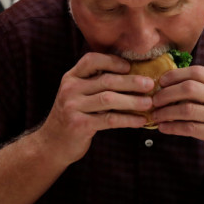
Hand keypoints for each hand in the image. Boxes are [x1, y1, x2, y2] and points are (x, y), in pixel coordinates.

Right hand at [36, 52, 155, 164]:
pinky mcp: (79, 125)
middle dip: (131, 82)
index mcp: (71, 77)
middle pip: (106, 81)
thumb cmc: (73, 116)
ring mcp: (73, 107)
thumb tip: (131, 75)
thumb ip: (95, 84)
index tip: (130, 66)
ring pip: (109, 99)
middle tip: (150, 84)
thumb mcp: (77, 95)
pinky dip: (128, 119)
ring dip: (132, 101)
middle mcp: (70, 89)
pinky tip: (140, 121)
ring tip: (149, 103)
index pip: (91, 60)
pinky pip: (109, 119)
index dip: (112, 61)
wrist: (53, 143)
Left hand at [152, 66, 203, 182]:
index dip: (176, 75)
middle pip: (189, 88)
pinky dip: (172, 127)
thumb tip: (173, 86)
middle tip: (154, 101)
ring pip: (186, 109)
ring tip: (155, 116)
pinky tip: (163, 128)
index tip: (161, 82)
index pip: (197, 72)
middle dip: (166, 93)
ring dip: (166, 112)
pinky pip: (189, 128)